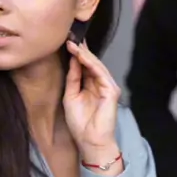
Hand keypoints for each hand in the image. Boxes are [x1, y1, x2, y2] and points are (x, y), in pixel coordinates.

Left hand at [63, 39, 120, 156]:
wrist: (89, 141)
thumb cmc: (80, 124)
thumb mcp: (70, 96)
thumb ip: (73, 78)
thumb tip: (73, 59)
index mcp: (91, 86)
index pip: (84, 66)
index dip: (76, 54)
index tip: (65, 41)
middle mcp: (100, 84)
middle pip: (91, 63)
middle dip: (80, 50)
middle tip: (69, 36)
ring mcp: (107, 87)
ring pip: (96, 65)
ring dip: (84, 54)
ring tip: (73, 43)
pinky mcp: (111, 91)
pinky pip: (100, 73)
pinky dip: (90, 63)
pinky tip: (81, 55)